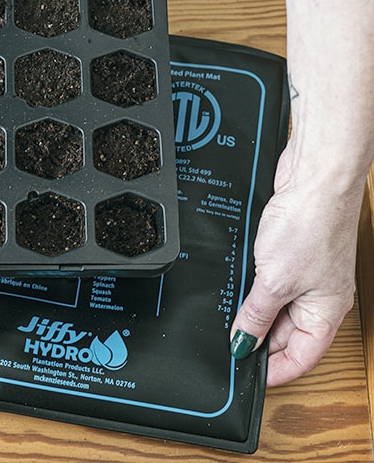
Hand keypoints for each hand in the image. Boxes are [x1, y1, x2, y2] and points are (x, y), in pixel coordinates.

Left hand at [229, 147, 359, 385]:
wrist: (315, 178)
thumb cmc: (310, 225)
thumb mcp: (274, 281)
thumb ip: (256, 314)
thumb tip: (243, 342)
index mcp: (326, 312)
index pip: (302, 357)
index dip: (275, 371)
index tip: (246, 376)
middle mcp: (320, 296)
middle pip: (288, 335)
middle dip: (259, 342)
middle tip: (229, 346)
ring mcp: (305, 274)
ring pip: (277, 308)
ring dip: (253, 315)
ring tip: (228, 320)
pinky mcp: (290, 253)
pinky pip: (270, 283)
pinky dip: (253, 290)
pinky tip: (236, 290)